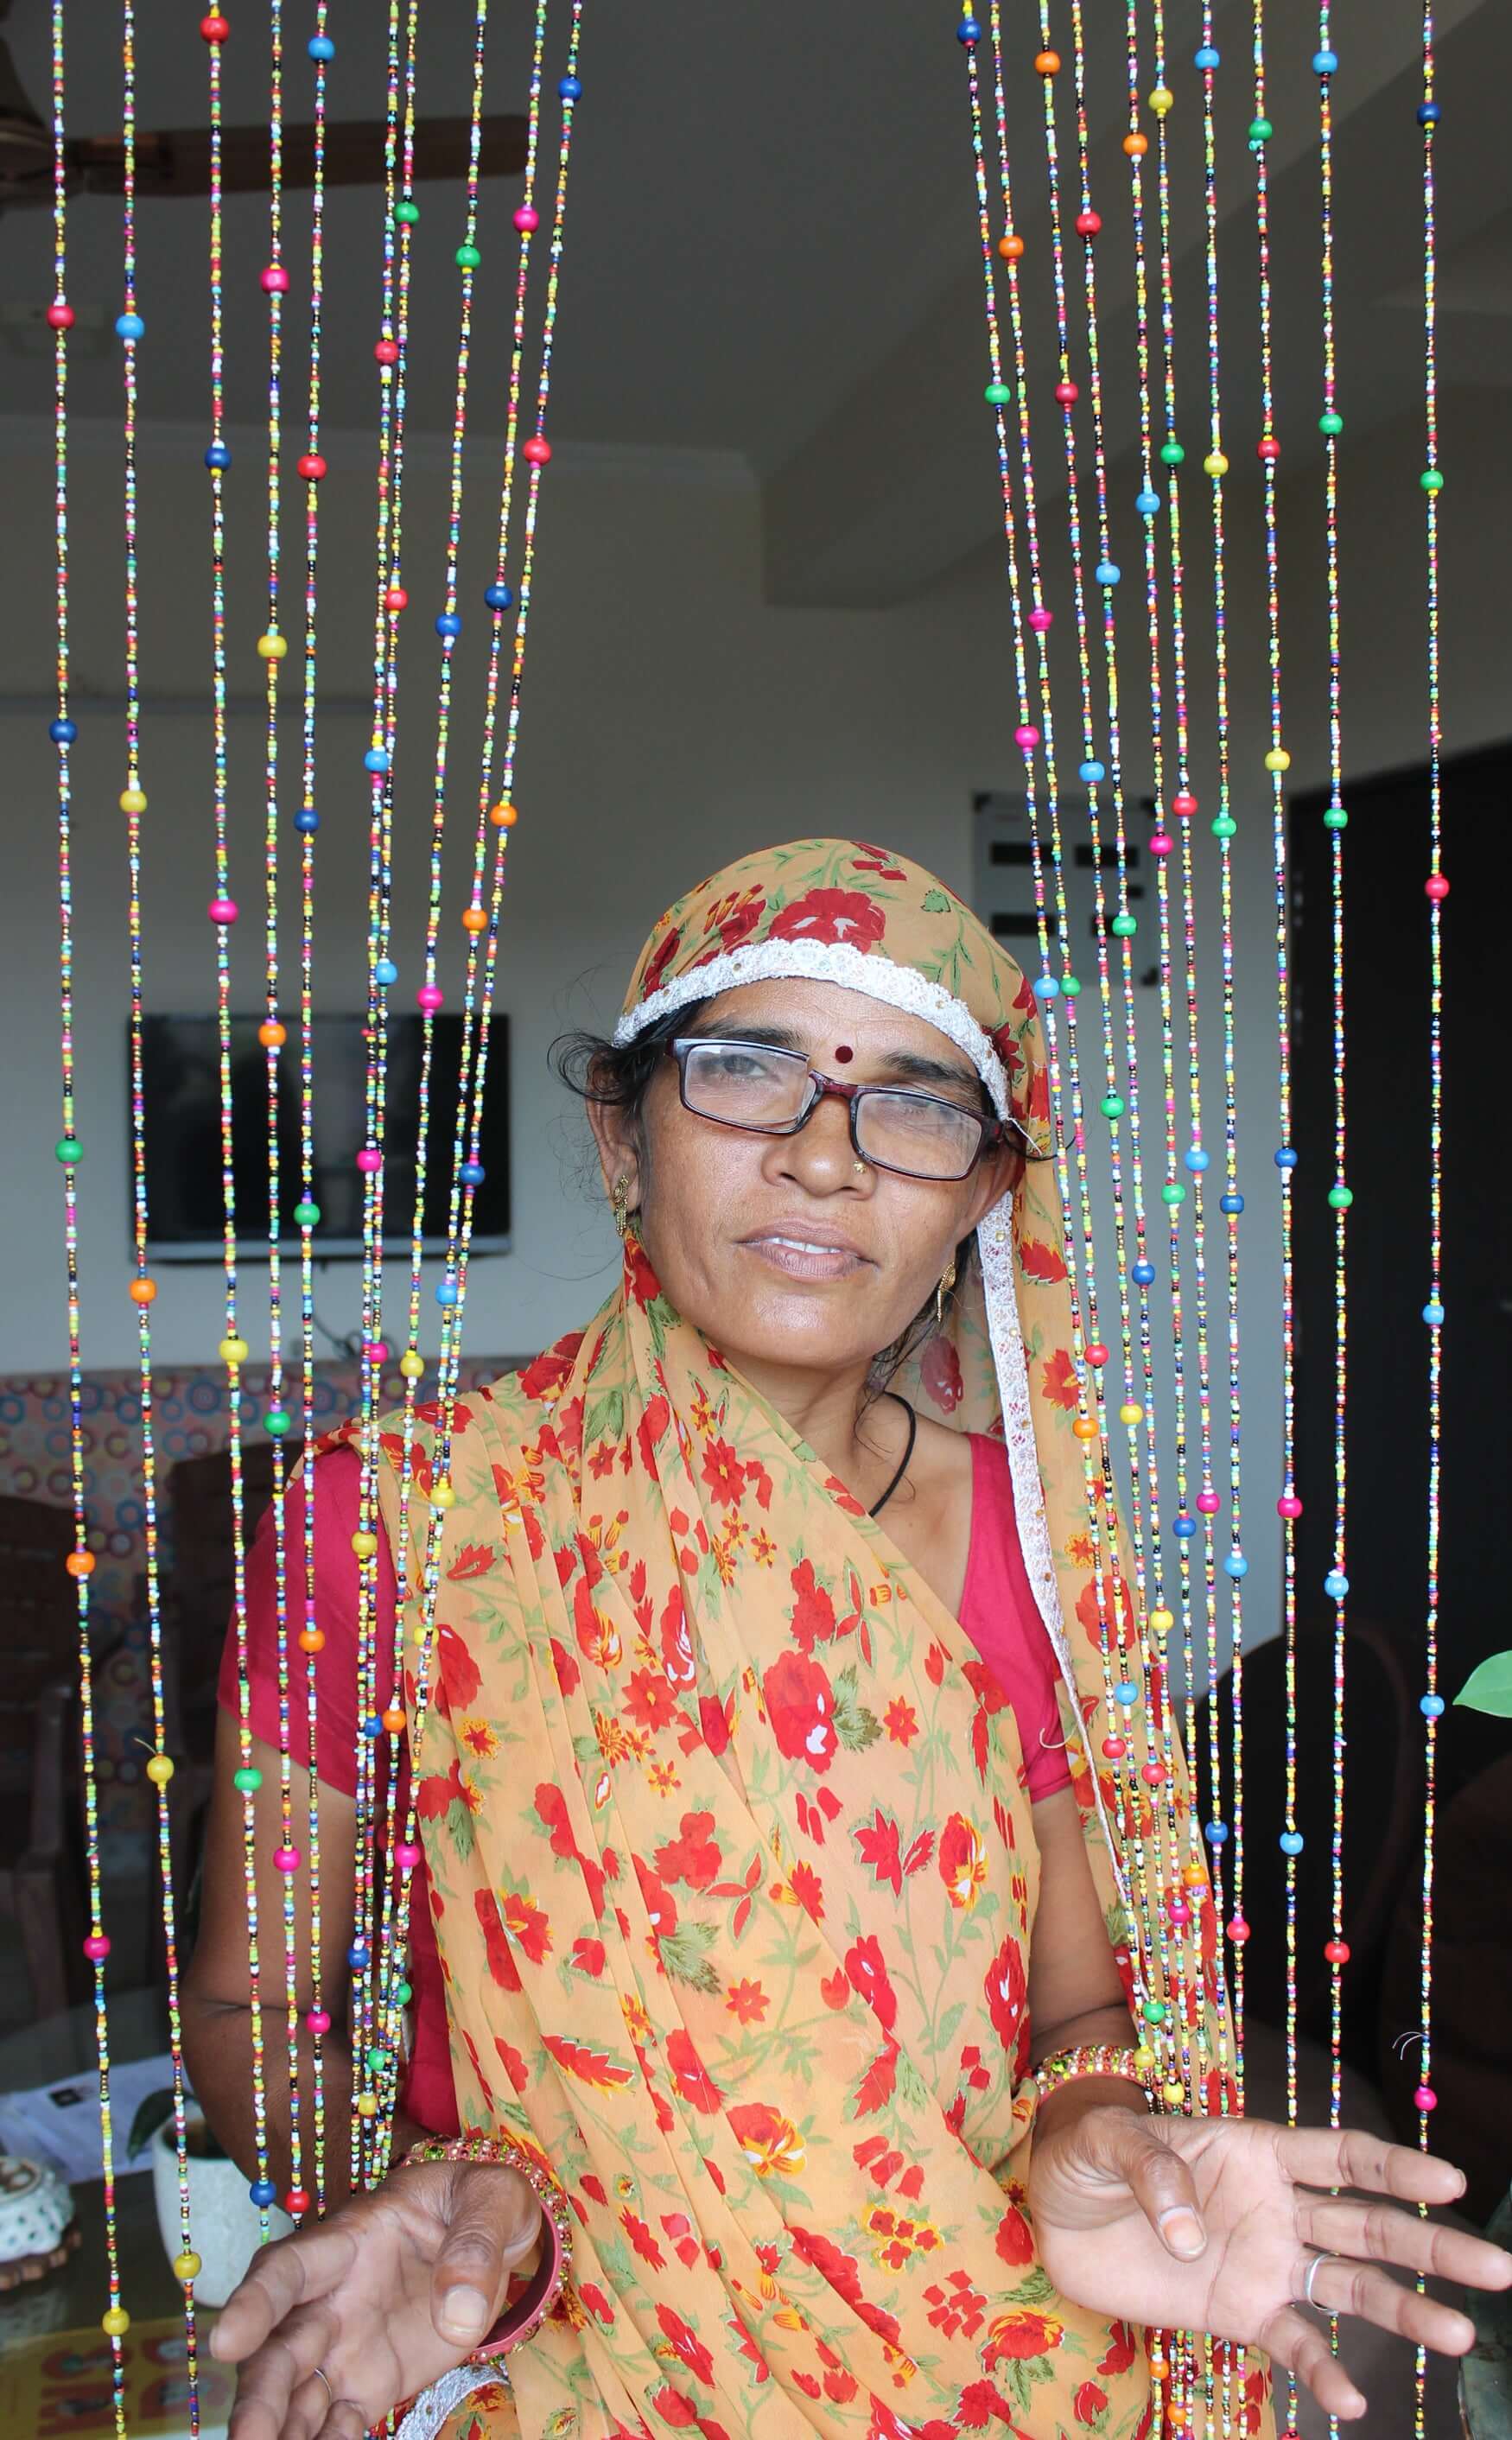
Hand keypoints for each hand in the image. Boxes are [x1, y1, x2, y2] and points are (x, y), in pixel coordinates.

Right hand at [210, 2158, 543, 2439]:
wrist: (494, 2237)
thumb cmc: (479, 2201)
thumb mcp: (492, 2197)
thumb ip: (475, 2243)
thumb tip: (460, 2314)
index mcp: (349, 2241)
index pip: (289, 2268)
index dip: (253, 2302)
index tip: (227, 2342)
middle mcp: (332, 2300)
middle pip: (280, 2348)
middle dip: (259, 2395)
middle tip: (248, 2438)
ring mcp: (346, 2348)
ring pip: (297, 2396)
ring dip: (280, 2431)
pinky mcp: (369, 2386)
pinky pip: (337, 2424)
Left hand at [1029, 2103, 1511, 2423]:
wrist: (1055, 2213)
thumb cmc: (1087, 2155)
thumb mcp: (1105, 2140)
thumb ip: (1151, 2171)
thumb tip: (1190, 2236)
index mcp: (1259, 2149)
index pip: (1342, 2157)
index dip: (1397, 2167)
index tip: (1450, 2181)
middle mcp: (1278, 2207)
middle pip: (1369, 2226)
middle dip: (1433, 2246)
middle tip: (1497, 2269)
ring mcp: (1266, 2263)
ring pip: (1351, 2287)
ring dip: (1405, 2310)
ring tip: (1459, 2335)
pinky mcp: (1240, 2312)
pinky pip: (1294, 2344)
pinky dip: (1324, 2370)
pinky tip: (1351, 2401)